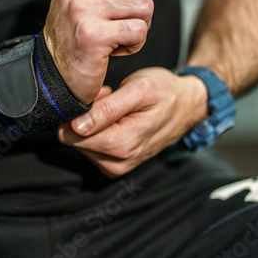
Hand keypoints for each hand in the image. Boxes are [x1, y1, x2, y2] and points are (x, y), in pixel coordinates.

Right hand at [43, 0, 152, 103]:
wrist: (54, 75)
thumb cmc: (73, 39)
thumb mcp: (89, 0)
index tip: (107, 14)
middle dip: (134, 14)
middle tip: (111, 30)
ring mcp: (82, 10)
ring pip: (144, 8)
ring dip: (135, 30)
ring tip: (112, 40)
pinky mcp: (94, 35)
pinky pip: (139, 31)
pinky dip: (133, 46)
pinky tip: (112, 51)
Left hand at [57, 67, 208, 176]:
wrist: (187, 107)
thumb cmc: (164, 92)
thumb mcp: (139, 90)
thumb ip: (107, 109)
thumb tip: (76, 126)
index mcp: (121, 145)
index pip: (71, 135)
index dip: (77, 111)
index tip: (98, 96)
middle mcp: (116, 163)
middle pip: (73, 140)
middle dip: (83, 116)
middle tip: (107, 97)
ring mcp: (115, 167)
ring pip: (79, 144)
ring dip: (90, 122)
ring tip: (113, 105)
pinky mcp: (113, 165)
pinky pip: (90, 147)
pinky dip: (96, 130)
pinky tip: (113, 117)